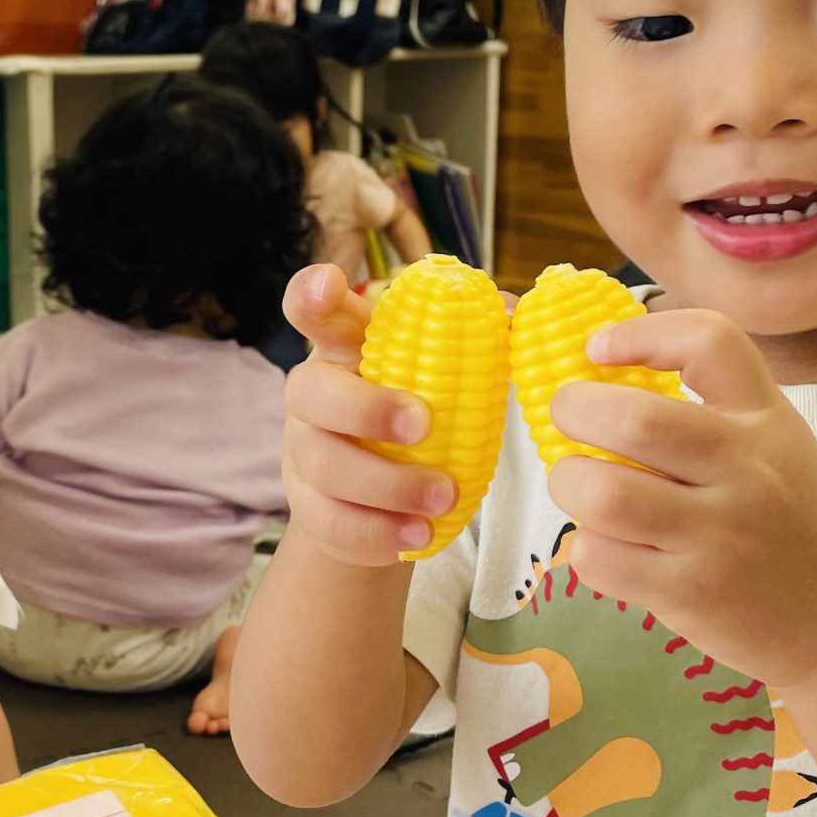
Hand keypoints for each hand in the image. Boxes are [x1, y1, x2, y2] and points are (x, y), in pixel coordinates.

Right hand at [277, 264, 456, 565]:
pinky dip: (377, 531)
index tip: (329, 283)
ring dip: (387, 483)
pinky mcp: (309, 508)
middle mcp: (313, 395)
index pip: (314, 311)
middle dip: (366, 409)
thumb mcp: (442, 372)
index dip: (312, 294)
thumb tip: (512, 310)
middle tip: (424, 426)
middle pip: (308, 392)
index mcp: (344, 348)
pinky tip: (419, 533)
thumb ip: (475, 338)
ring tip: (444, 496)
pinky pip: (330, 521)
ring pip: (324, 465)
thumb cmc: (418, 416)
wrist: (384, 499)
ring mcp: (304, 454)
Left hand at [546, 309, 816, 690]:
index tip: (598, 348)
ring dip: (570, 483)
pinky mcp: (689, 594)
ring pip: (604, 493)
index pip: (710, 344)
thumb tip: (598, 380)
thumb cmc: (792, 523)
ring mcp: (718, 535)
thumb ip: (707, 412)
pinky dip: (586, 547)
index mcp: (766, 421)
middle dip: (574, 410)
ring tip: (580, 486)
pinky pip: (600, 557)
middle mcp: (746, 471)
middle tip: (565, 418)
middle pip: (635, 421)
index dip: (641, 333)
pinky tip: (607, 544)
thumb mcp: (775, 447)